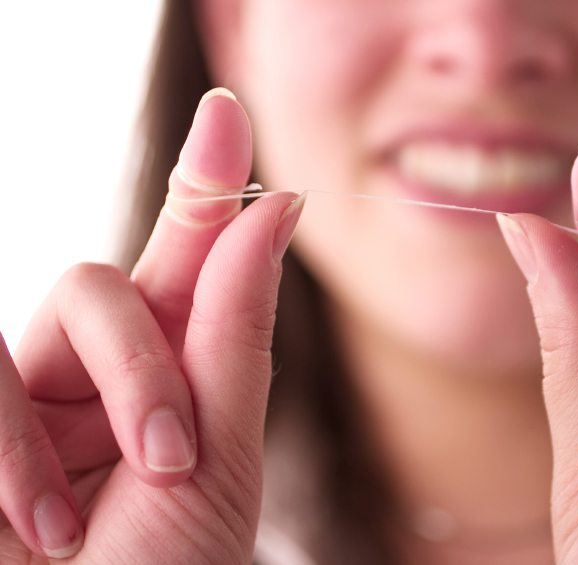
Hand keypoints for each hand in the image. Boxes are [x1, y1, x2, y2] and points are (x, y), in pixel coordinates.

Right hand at [0, 89, 301, 561]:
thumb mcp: (220, 455)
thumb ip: (235, 331)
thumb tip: (275, 206)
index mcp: (175, 369)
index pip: (189, 255)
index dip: (203, 180)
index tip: (226, 113)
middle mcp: (96, 368)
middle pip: (119, 279)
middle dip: (152, 362)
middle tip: (176, 458)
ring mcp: (26, 393)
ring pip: (64, 303)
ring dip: (111, 401)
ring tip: (107, 508)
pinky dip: (16, 449)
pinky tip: (42, 524)